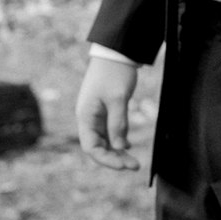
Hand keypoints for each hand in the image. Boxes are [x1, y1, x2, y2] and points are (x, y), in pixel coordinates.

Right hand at [75, 55, 140, 170]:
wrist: (116, 52)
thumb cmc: (114, 73)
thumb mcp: (117, 98)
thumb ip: (118, 123)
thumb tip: (119, 147)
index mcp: (85, 116)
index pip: (90, 147)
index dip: (106, 160)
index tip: (123, 166)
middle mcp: (88, 118)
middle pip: (98, 147)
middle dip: (114, 158)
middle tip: (135, 166)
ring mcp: (96, 115)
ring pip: (105, 141)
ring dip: (117, 152)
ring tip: (134, 161)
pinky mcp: (106, 111)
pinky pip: (109, 132)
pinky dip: (118, 140)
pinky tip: (128, 146)